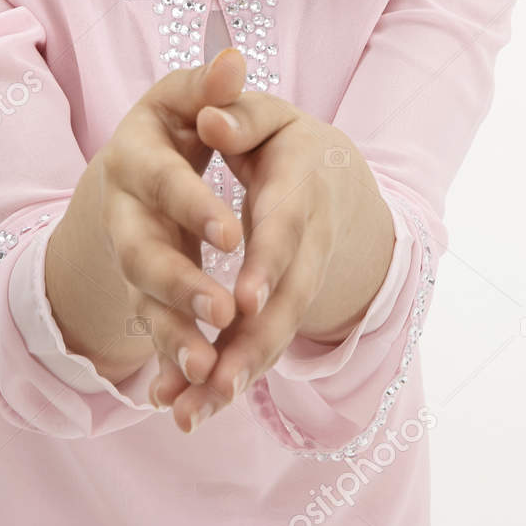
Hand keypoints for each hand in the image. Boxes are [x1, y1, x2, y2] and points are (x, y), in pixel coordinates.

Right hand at [65, 48, 250, 389]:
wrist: (139, 164)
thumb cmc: (175, 121)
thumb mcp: (186, 98)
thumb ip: (208, 88)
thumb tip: (233, 62)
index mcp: (133, 158)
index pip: (163, 182)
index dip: (194, 206)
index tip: (233, 234)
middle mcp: (122, 214)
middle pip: (142, 254)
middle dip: (181, 286)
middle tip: (224, 311)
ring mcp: (131, 260)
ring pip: (146, 306)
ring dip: (174, 340)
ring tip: (207, 373)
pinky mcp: (144, 295)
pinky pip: (154, 338)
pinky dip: (168, 370)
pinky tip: (184, 405)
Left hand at [151, 58, 394, 432]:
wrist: (333, 175)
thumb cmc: (286, 140)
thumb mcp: (268, 115)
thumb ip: (240, 114)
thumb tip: (211, 116)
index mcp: (298, 189)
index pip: (284, 229)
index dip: (266, 264)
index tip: (242, 301)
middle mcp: (305, 244)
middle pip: (285, 300)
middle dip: (254, 343)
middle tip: (219, 381)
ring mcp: (296, 282)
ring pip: (273, 335)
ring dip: (239, 374)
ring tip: (197, 411)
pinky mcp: (280, 308)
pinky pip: (260, 347)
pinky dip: (229, 379)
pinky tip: (193, 410)